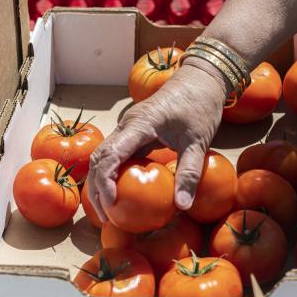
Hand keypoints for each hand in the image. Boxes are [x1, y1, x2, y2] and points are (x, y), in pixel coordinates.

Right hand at [87, 59, 229, 221]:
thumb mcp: (199, 141)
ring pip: (102, 156)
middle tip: (107, 216)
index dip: (105, 182)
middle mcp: (127, 125)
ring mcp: (127, 127)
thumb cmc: (200, 106)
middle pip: (98, 158)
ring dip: (100, 182)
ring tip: (107, 209)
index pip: (110, 155)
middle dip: (97, 188)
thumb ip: (190, 173)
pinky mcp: (131, 131)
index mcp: (139, 124)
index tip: (112, 205)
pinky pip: (113, 153)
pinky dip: (110, 174)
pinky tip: (118, 192)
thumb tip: (182, 206)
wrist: (199, 79)